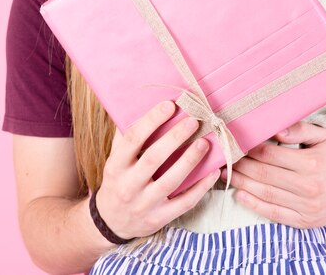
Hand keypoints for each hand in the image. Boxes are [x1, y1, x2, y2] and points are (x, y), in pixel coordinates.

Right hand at [95, 100, 220, 239]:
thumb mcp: (116, 159)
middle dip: (175, 138)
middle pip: (154, 158)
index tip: (170, 105)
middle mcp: (128, 185)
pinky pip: (184, 202)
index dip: (151, 120)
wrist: (112, 221)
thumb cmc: (119, 180)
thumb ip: (127, 135)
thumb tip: (144, 104)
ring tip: (205, 142)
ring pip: (171, 181)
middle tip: (193, 121)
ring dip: (190, 160)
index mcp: (116, 166)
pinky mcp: (160, 218)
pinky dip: (201, 187)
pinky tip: (213, 171)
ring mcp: (144, 204)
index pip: (133, 139)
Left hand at [221, 121, 325, 227]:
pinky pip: (274, 214)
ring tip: (226, 174)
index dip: (250, 149)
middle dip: (241, 166)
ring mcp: (306, 207)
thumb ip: (299, 130)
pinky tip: (240, 195)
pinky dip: (254, 205)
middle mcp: (308, 187)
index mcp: (310, 163)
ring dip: (242, 184)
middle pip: (264, 174)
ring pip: (266, 194)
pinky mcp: (304, 221)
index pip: (270, 154)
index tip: (236, 143)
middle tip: (224, 159)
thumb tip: (276, 128)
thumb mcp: (322, 136)